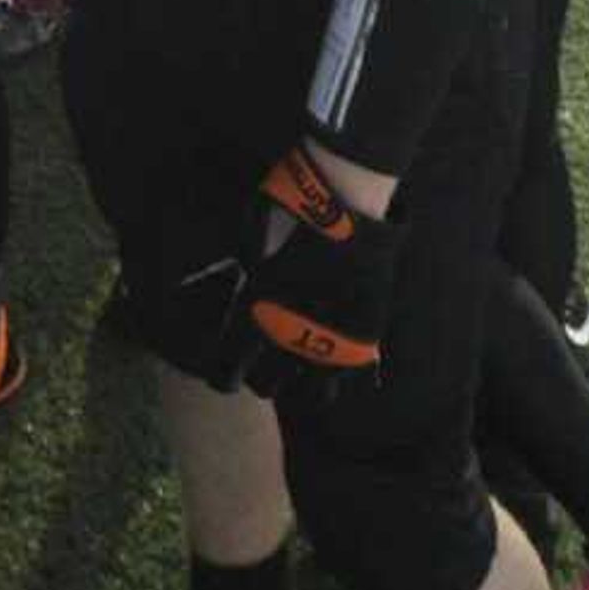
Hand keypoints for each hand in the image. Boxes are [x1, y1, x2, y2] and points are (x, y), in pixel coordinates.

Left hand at [220, 143, 400, 401]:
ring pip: (312, 393)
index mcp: (252, 311)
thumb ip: (245, 275)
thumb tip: (246, 284)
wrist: (344, 196)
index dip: (222, 376)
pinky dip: (341, 368)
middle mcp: (289, 334)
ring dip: (302, 382)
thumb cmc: (288, 208)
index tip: (224, 376)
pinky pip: (351, 372)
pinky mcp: (366, 333)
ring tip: (300, 367)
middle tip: (262, 363)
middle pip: (266, 386)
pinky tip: (334, 356)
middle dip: (260, 379)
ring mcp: (331, 337)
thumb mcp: (248, 240)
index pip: (226, 369)